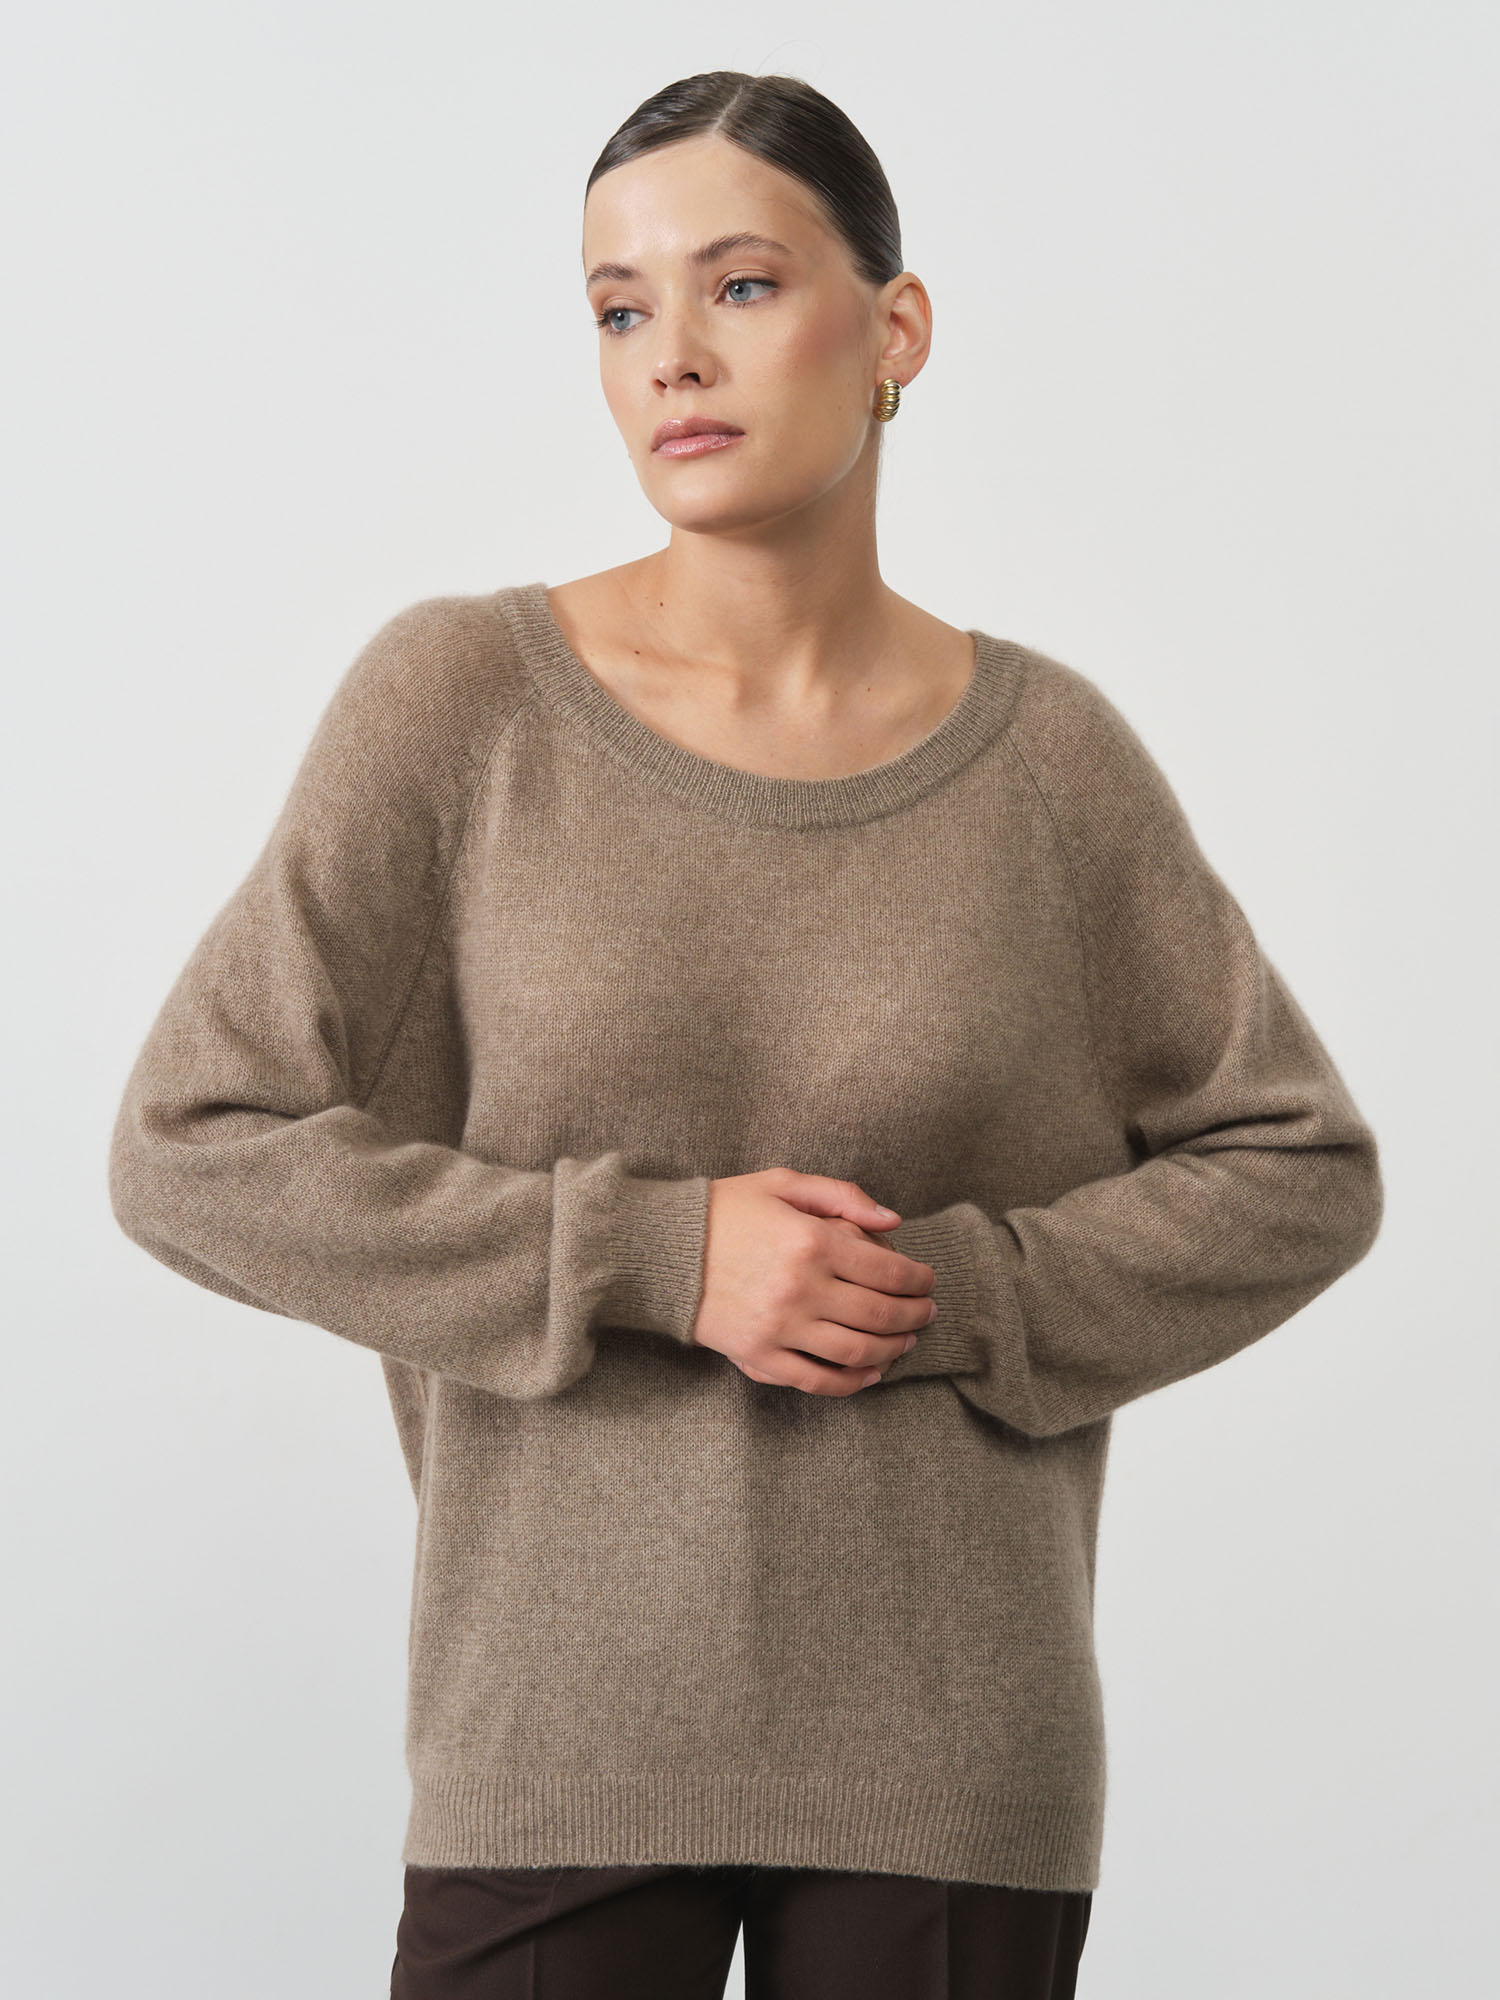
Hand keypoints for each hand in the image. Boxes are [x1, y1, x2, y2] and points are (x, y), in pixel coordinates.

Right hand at [690, 1168, 937, 1395]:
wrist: (660, 1250)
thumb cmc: (723, 1210)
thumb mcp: (782, 1184)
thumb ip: (842, 1195)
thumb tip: (893, 1222)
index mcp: (811, 1240)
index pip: (888, 1271)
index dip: (919, 1280)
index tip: (928, 1281)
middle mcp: (801, 1287)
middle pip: (880, 1314)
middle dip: (915, 1315)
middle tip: (927, 1313)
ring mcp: (780, 1327)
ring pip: (857, 1351)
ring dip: (893, 1349)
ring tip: (905, 1341)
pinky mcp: (758, 1355)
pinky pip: (817, 1379)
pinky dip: (852, 1382)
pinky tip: (871, 1374)